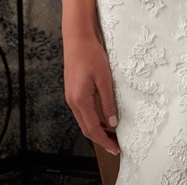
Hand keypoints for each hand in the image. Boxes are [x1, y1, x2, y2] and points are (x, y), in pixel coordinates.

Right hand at [63, 34, 119, 154]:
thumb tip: (112, 122)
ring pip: (83, 120)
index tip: (116, 149)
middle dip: (100, 139)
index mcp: (80, 100)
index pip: (93, 128)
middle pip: (86, 128)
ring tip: (111, 134)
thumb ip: (108, 102)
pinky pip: (81, 111)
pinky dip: (91, 119)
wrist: (77, 39)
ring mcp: (70, 96)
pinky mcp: (72, 91)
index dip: (105, 141)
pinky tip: (101, 117)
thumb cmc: (91, 55)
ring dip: (96, 129)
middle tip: (115, 145)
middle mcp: (72, 101)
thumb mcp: (104, 78)